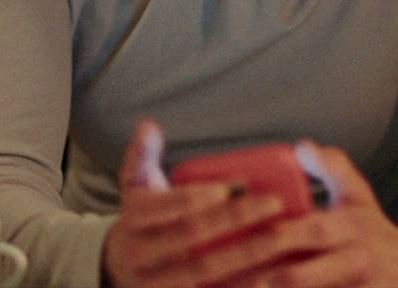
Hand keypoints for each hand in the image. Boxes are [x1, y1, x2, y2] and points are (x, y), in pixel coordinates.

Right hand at [102, 119, 288, 287]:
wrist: (116, 269)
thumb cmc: (140, 220)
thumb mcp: (134, 187)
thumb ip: (142, 155)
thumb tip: (149, 126)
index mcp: (133, 218)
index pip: (169, 206)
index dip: (201, 196)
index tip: (237, 184)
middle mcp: (140, 253)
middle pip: (191, 237)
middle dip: (234, 220)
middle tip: (273, 203)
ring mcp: (155, 283)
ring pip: (203, 273)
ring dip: (246, 258)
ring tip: (281, 241)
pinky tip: (269, 278)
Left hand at [191, 143, 397, 287]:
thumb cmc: (373, 233)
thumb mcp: (359, 197)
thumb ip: (332, 168)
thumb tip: (302, 145)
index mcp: (349, 226)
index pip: (304, 231)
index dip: (269, 237)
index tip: (233, 240)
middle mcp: (354, 261)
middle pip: (297, 276)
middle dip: (256, 280)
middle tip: (218, 279)